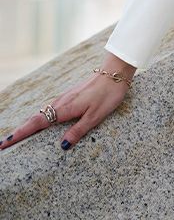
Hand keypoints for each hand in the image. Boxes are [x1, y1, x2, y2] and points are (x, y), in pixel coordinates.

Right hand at [0, 51, 135, 151]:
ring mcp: (65, 97)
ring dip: (28, 124)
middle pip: (34, 119)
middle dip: (19, 131)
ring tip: (17, 136)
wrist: (115, 72)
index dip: (19, 134)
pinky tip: (41, 122)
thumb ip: (78, 131)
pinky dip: (40, 117)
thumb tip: (62, 147)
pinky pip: (50, 108)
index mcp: (64, 108)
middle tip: (3, 144)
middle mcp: (61, 102)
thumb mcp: (96, 116)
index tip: (3, 143)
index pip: (36, 124)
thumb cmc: (108, 94)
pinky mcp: (71, 95)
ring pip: (42, 113)